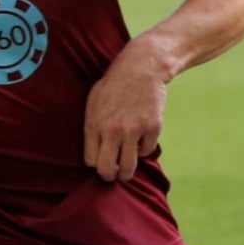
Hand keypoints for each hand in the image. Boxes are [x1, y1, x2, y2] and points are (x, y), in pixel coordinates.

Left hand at [83, 44, 168, 182]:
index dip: (96, 163)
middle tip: (114, 174)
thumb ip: (92, 128)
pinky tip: (141, 138)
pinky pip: (147, 151)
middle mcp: (112, 130)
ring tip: (127, 169)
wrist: (141, 67)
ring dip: (127, 172)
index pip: (91, 162)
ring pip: (128, 168)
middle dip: (110, 176)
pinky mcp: (152, 127)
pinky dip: (144, 148)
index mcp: (93, 125)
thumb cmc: (114, 85)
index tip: (101, 160)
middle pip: (107, 170)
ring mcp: (134, 130)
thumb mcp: (93, 103)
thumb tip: (94, 153)